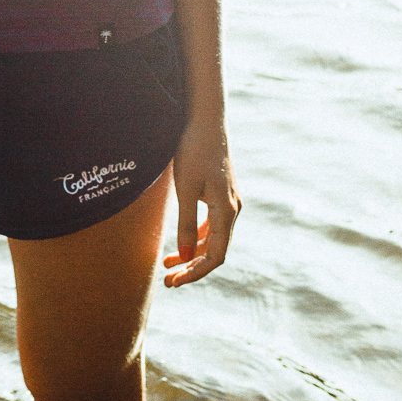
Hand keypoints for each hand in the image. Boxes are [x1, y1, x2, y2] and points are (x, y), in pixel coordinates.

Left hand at [163, 115, 239, 286]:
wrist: (205, 118)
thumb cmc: (193, 151)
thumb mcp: (186, 189)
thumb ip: (186, 224)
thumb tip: (187, 257)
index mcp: (227, 210)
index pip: (216, 255)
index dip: (196, 272)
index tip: (174, 282)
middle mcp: (233, 208)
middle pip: (215, 250)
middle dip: (192, 267)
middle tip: (168, 281)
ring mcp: (229, 200)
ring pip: (213, 237)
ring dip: (193, 253)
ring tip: (169, 264)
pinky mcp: (222, 192)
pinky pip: (212, 223)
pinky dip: (197, 236)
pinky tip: (182, 242)